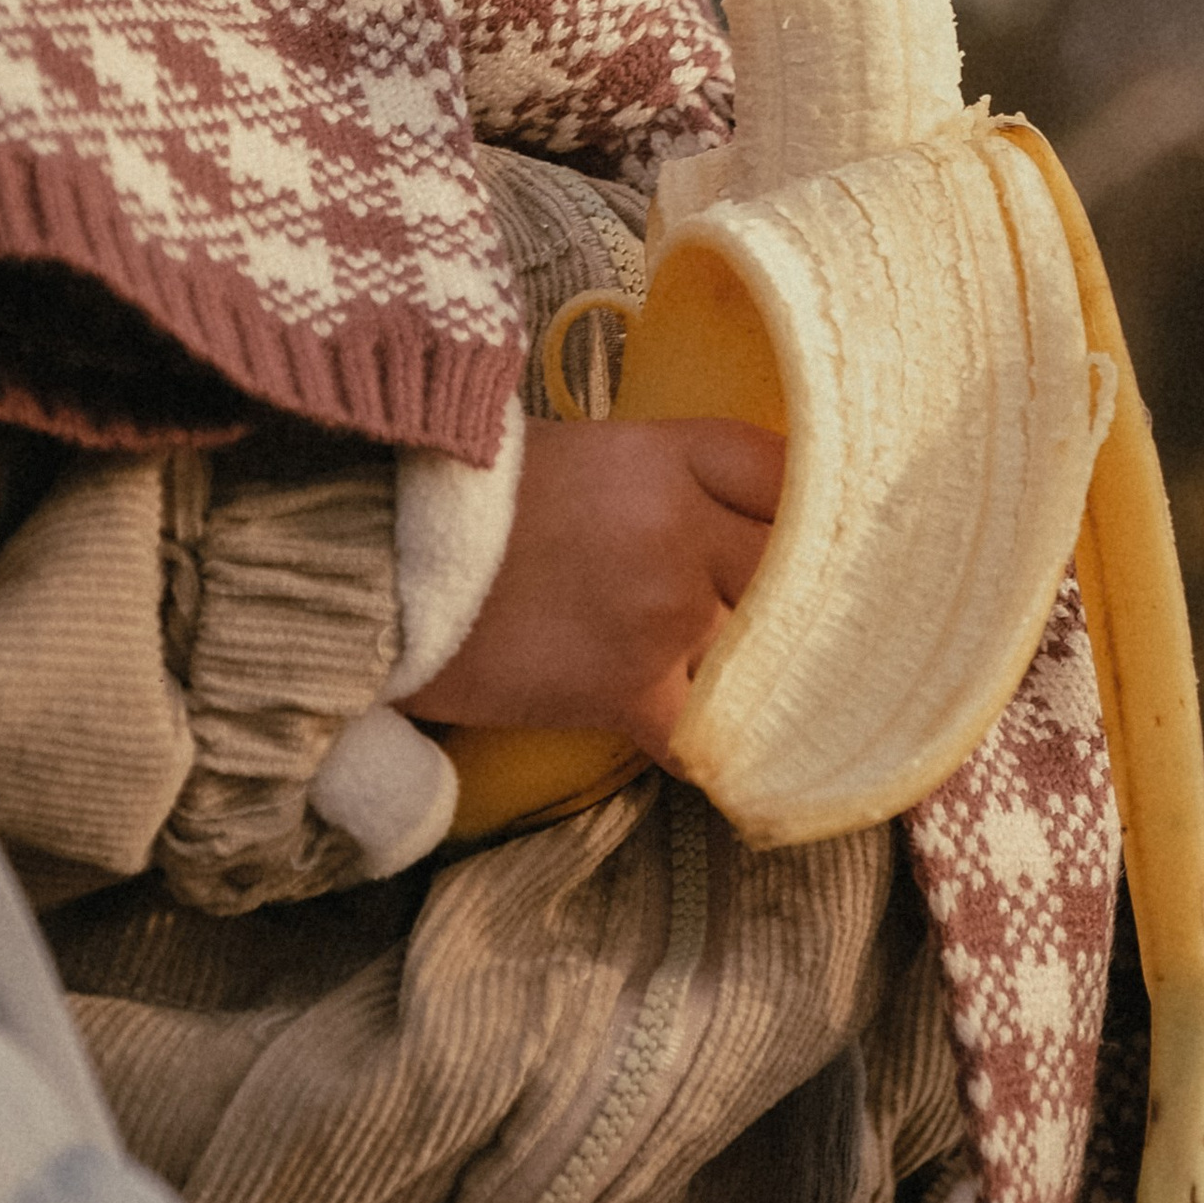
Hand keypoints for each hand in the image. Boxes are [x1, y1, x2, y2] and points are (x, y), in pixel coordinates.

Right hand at [410, 414, 781, 755]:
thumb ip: (658, 479)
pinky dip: (720, 743)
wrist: (374, 560)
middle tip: (816, 616)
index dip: (817, 504)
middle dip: (808, 591)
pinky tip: (728, 748)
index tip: (828, 528)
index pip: (786, 474)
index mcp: (667, 455)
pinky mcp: (627, 693)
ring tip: (782, 684)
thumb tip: (713, 513)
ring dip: (770, 668)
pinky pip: (709, 732)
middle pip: (797, 565)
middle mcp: (682, 530)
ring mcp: (662, 615)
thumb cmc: (466, 498)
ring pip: (766, 651)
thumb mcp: (578, 454)